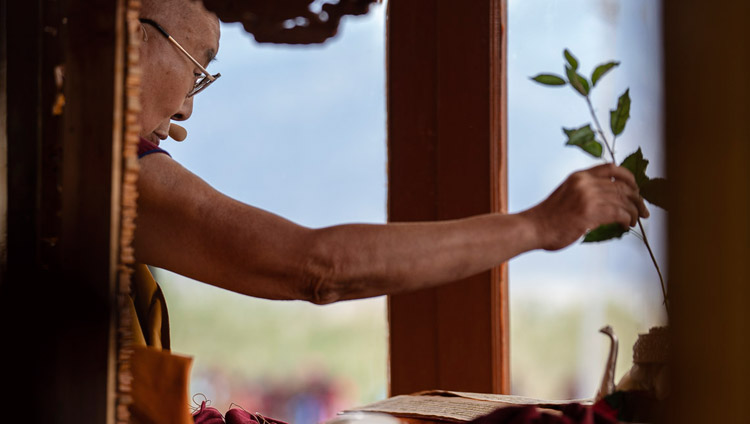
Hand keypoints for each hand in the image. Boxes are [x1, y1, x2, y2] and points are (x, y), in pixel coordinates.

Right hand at [521, 163, 649, 250]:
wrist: (532, 228)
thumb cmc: (548, 218)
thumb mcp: (566, 195)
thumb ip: (585, 192)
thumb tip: (609, 201)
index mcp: (579, 176)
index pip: (611, 168)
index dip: (629, 177)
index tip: (636, 188)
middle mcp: (584, 182)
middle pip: (622, 186)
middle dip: (637, 199)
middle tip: (643, 211)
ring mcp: (587, 197)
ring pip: (624, 200)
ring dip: (634, 212)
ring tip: (634, 221)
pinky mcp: (589, 213)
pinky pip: (619, 213)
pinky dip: (627, 219)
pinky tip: (626, 225)